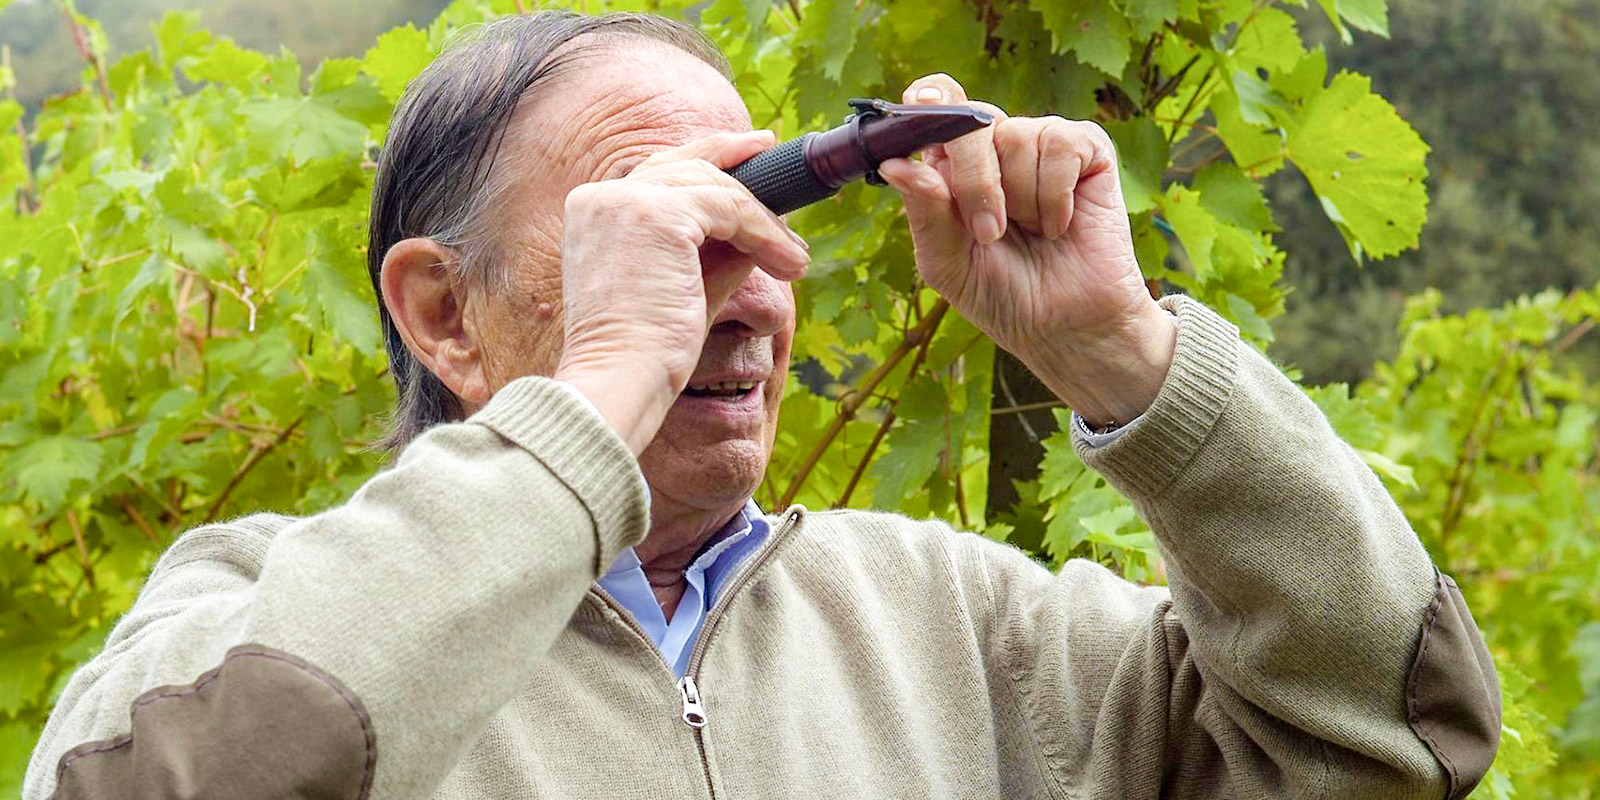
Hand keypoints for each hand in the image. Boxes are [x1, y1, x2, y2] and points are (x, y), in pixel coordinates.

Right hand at [556, 131, 809, 453]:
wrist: (620, 378)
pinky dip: (765, 232)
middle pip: (686, 165)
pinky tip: (787, 263)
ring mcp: (626, 200)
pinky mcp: (659, 214)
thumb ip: (718, 249)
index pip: (660, 171)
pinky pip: (730, 208)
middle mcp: (602, 197)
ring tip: (794, 258)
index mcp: (594, 211)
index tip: (753, 152)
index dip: (710, 157)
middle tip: (780, 161)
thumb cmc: (647, 350)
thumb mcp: (686, 284)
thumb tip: (763, 226)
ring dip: (764, 221)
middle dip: (741, 166)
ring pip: (714, 187)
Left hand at [876, 74, 1175, 425]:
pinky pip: (1059, 143)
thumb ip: (924, 211)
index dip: (926, 102)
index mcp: (952, 167)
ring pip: (1015, 135)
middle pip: (970, 119)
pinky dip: (1055, 193)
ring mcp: (1040, 143)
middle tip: (988, 233)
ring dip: (1021, 199)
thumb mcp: (946, 262)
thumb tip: (893, 165)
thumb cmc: (1002, 294)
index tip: (920, 106)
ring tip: (1033, 232)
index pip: (932, 107)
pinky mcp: (1087, 149)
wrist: (1066, 325)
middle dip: (974, 178)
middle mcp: (994, 147)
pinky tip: (1060, 224)